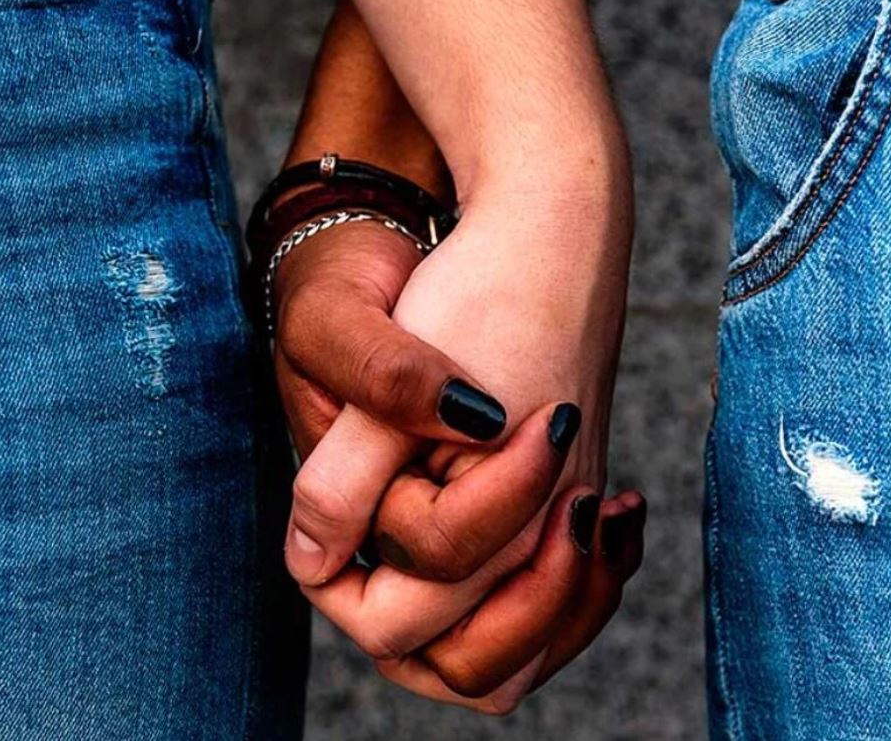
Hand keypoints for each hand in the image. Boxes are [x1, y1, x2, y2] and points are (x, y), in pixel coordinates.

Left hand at [278, 174, 637, 708]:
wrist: (561, 225)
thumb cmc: (477, 296)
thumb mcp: (387, 382)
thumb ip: (344, 482)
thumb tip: (313, 561)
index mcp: (491, 522)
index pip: (394, 624)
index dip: (339, 579)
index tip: (329, 508)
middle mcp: (543, 540)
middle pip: (470, 664)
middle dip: (410, 621)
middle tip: (368, 540)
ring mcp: (569, 521)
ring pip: (523, 645)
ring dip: (474, 630)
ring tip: (413, 569)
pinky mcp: (577, 492)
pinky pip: (558, 595)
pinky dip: (530, 601)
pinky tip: (484, 545)